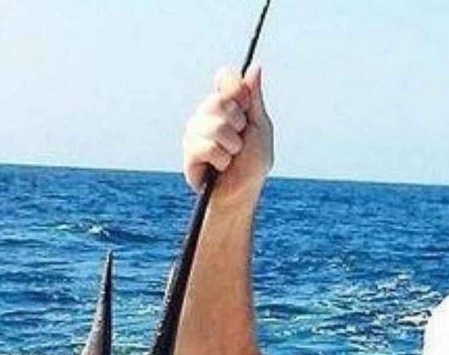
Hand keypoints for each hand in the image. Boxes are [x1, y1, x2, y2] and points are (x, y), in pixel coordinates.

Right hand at [182, 64, 273, 207]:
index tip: (244, 106)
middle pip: (218, 100)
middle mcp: (207, 114)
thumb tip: (255, 67)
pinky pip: (205, 146)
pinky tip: (219, 167)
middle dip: (237, 123)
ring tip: (231, 157)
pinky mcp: (188, 152)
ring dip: (231, 145)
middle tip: (240, 140)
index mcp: (227, 105)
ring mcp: (195, 132)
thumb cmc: (253, 163)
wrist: (241, 193)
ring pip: (213, 125)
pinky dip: (220, 159)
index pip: (225, 78)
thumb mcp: (260, 127)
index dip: (236, 90)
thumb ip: (254, 99)